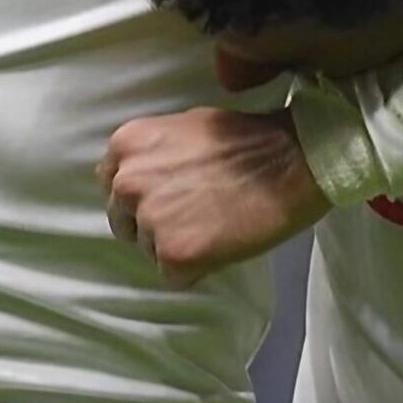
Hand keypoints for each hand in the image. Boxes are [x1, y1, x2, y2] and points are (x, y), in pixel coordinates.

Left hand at [96, 107, 330, 286]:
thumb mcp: (186, 126)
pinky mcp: (173, 256)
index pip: (110, 183)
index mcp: (127, 144)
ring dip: (175, 245)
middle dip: (152, 222)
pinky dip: (196, 268)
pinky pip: (173, 275)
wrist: (293, 160)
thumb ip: (155, 152)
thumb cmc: (248, 139)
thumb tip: (145, 175)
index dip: (141, 195)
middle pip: (123, 220)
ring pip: (148, 249)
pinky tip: (222, 244)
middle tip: (195, 214)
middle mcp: (127, 183)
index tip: (169, 196)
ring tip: (214, 227)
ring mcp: (148, 221)